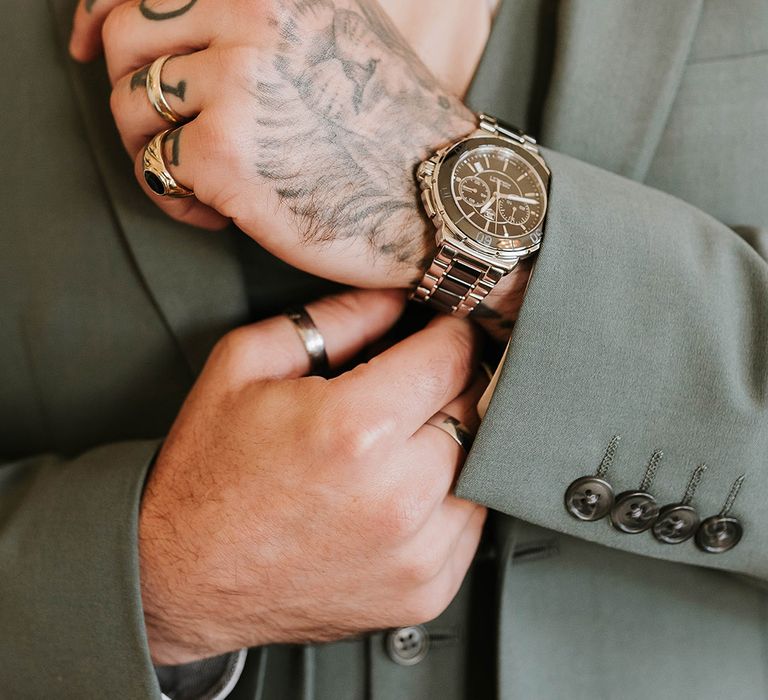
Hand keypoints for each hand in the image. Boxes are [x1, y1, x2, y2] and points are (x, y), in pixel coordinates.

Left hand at [69, 0, 475, 288]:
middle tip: (172, 140)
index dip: (99, 14)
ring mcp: (236, 83)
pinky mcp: (226, 155)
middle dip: (134, 97)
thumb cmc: (391, 128)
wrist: (442, 197)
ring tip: (205, 183)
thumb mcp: (336, 31)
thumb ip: (260, 14)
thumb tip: (167, 20)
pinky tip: (220, 214)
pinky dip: (176, 200)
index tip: (89, 48)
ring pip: (129, 109)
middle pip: (125, 43)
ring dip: (154, 152)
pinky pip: (153, 171)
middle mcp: (250, 15)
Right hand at [138, 288, 487, 663]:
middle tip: (416, 381)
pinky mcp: (424, 593)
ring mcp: (417, 554)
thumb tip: (395, 300)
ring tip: (401, 439)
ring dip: (454, 441)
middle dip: (453, 381)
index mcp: (355, 428)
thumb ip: (331, 319)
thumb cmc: (207, 476)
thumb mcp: (245, 365)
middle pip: (478, 407)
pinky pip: (470, 523)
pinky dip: (447, 498)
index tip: (441, 330)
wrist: (179, 577)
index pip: (453, 354)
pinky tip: (400, 489)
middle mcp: (398, 497)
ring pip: (482, 465)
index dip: (451, 331)